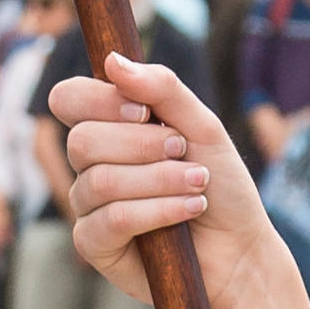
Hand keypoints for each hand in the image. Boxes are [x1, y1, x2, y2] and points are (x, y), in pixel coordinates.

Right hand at [52, 48, 282, 308]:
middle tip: (183, 152)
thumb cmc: (221, 184)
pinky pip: (112, 220)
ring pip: (100, 181)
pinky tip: (188, 211)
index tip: (144, 112)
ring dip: (160, 180)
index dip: (99, 101)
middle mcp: (90, 165)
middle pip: (82, 141)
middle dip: (143, 145)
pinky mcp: (96, 246)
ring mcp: (88, 206)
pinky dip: (157, 211)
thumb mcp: (202, 126)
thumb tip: (112, 61)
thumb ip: (162, 89)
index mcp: (108, 128)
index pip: (68, 99)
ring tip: (197, 184)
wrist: (241, 246)